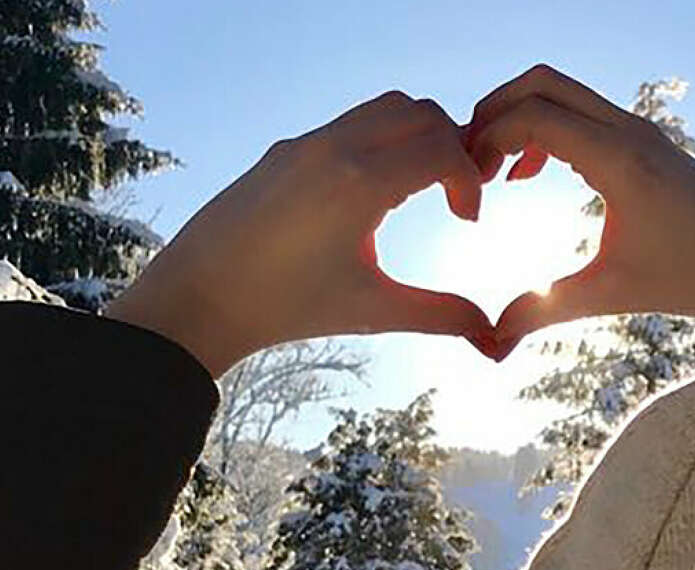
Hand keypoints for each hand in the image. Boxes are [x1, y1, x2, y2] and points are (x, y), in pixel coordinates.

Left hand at [107, 92, 494, 376]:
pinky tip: (375, 194)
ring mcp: (306, 143)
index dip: (470, 181)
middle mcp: (334, 149)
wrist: (202, 296)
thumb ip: (439, 315)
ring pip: (384, 109)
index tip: (465, 220)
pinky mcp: (286, 149)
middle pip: (421, 114)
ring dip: (415, 137)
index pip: (443, 149)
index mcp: (360, 183)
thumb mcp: (372, 310)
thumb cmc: (286, 306)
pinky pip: (349, 125)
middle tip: (455, 194)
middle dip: (451, 147)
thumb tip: (492, 337)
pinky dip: (380, 142)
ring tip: (421, 187)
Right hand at [463, 65, 694, 366]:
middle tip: (470, 163)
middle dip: (494, 112)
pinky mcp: (643, 139)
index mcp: (619, 158)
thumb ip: (543, 310)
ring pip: (561, 91)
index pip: (533, 116)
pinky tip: (532, 176)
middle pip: (541, 82)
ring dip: (519, 118)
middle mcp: (628, 130)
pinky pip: (581, 111)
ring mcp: (638, 129)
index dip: (487, 140)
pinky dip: (546, 127)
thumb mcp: (609, 295)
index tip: (470, 183)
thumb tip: (487, 344)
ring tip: (496, 172)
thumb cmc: (691, 278)